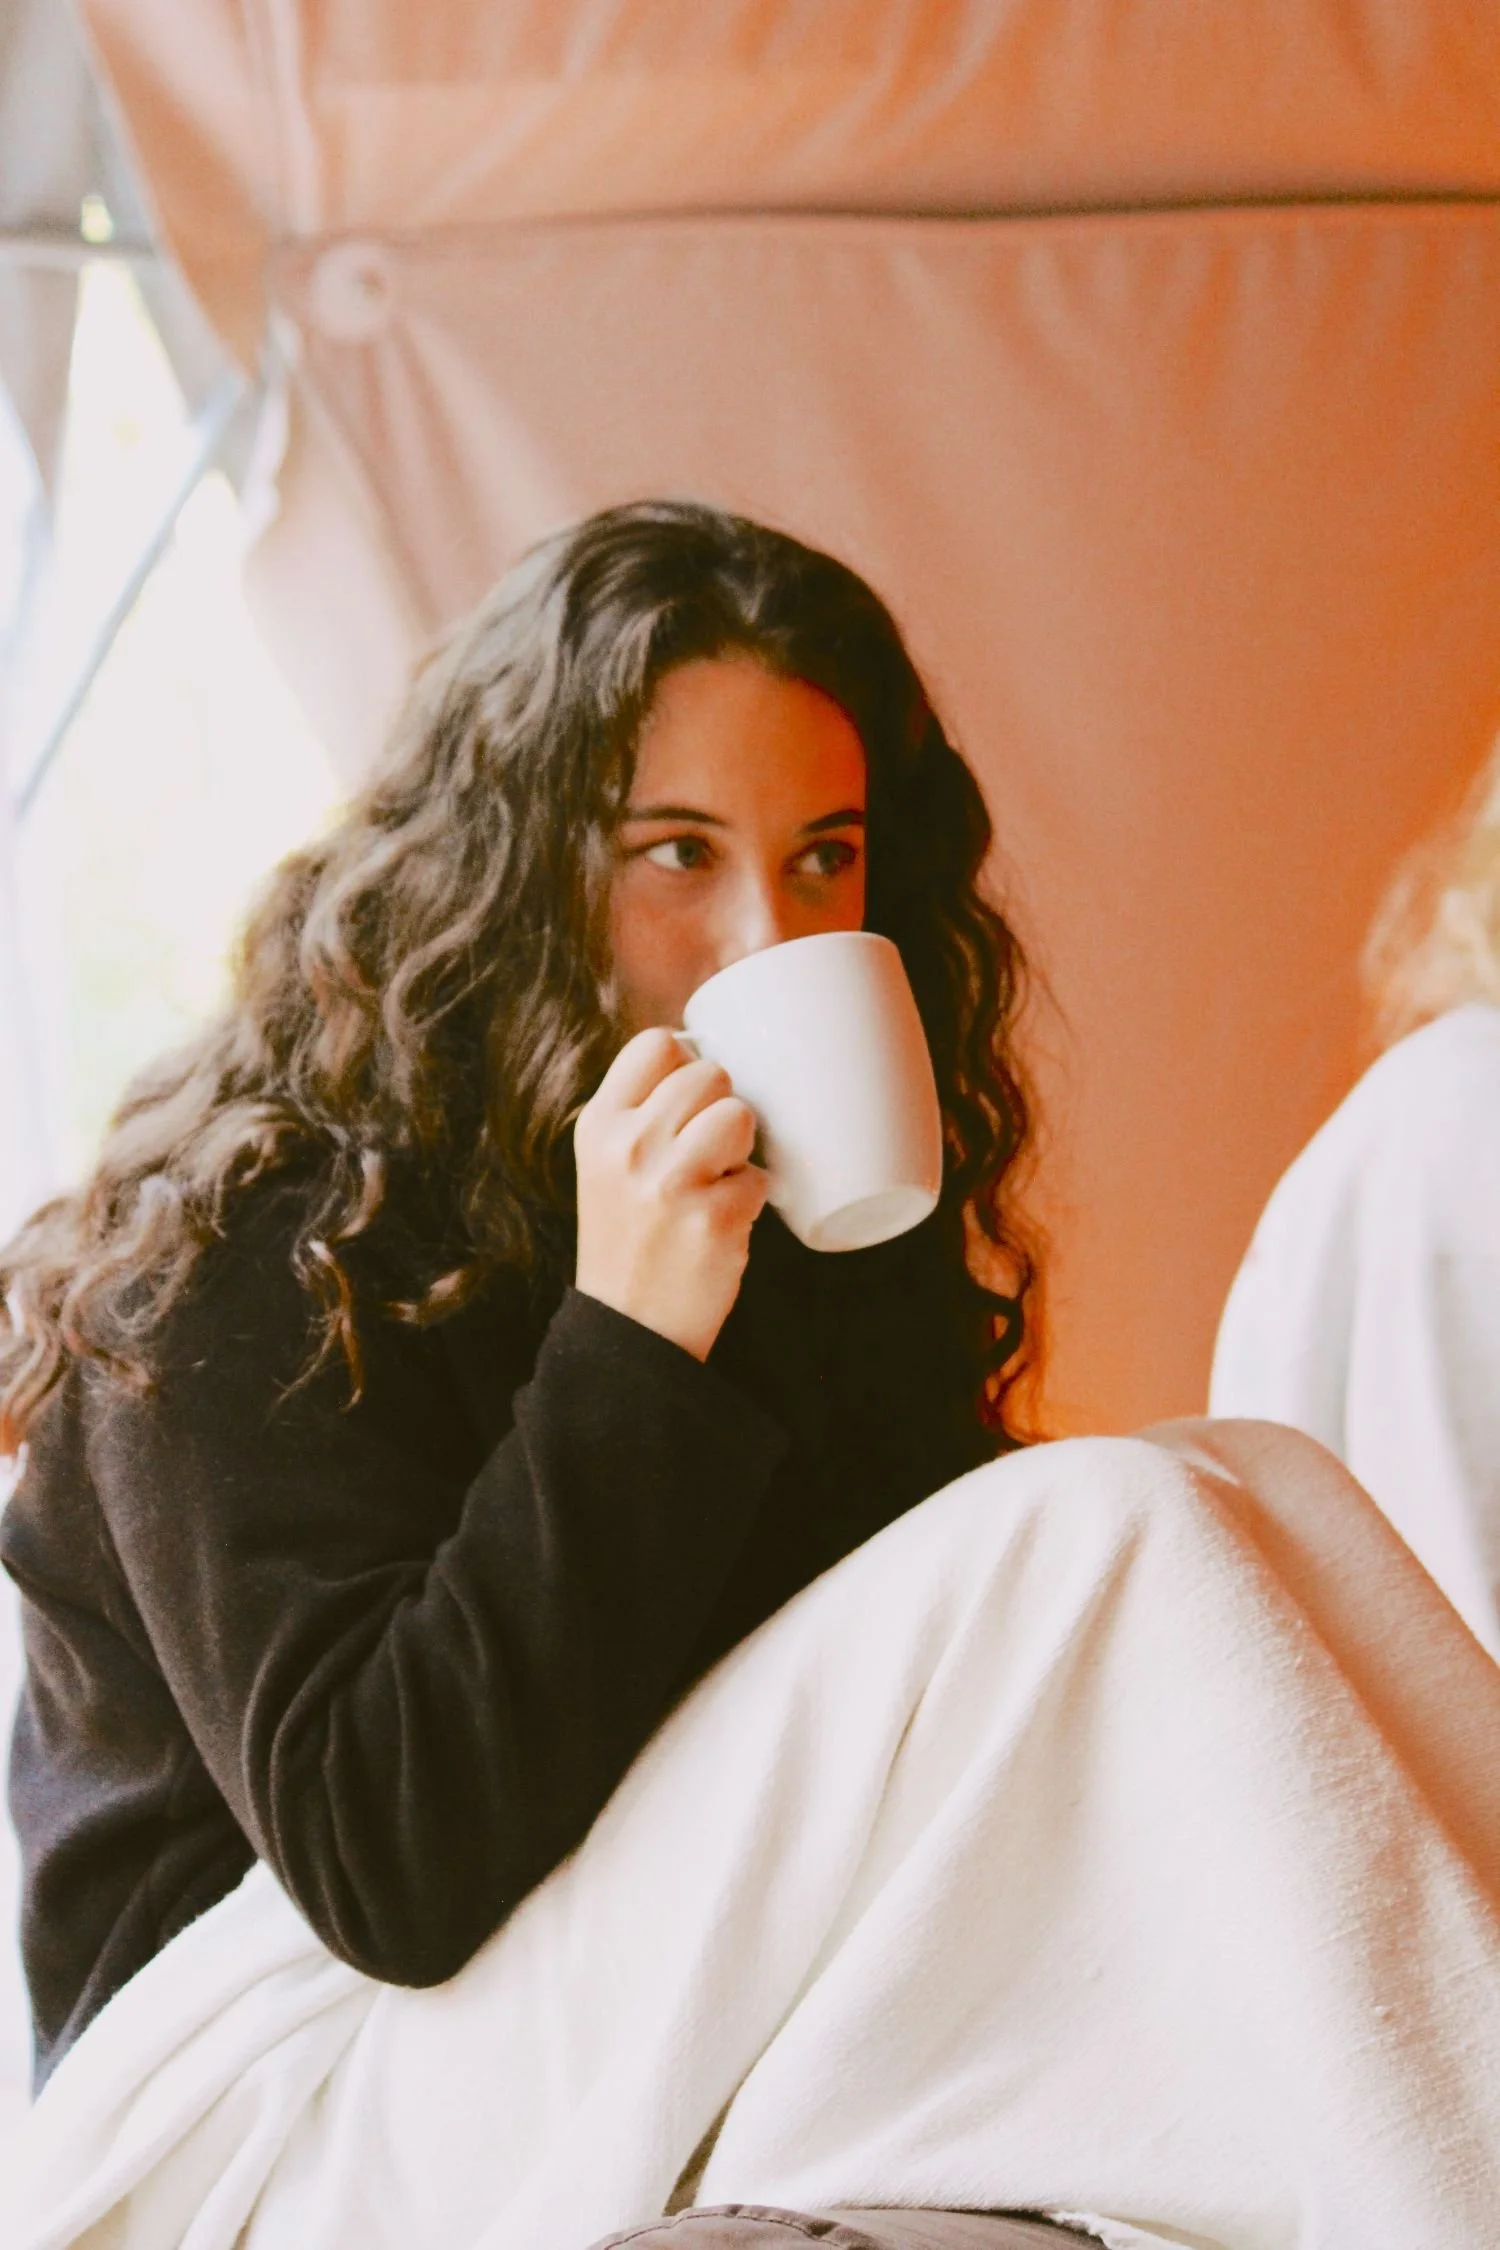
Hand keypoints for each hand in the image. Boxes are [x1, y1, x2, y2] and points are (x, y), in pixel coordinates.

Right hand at [573, 1028, 768, 1360]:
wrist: (628, 1328)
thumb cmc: (629, 1238)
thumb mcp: (607, 1166)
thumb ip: (640, 1117)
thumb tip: (708, 1063)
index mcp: (600, 1126)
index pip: (656, 1044)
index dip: (687, 1062)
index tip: (691, 1097)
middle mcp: (629, 1147)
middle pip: (711, 1074)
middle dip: (721, 1108)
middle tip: (708, 1151)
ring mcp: (671, 1183)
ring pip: (740, 1116)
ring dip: (742, 1148)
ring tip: (718, 1180)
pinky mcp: (713, 1220)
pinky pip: (759, 1178)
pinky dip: (751, 1200)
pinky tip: (723, 1222)